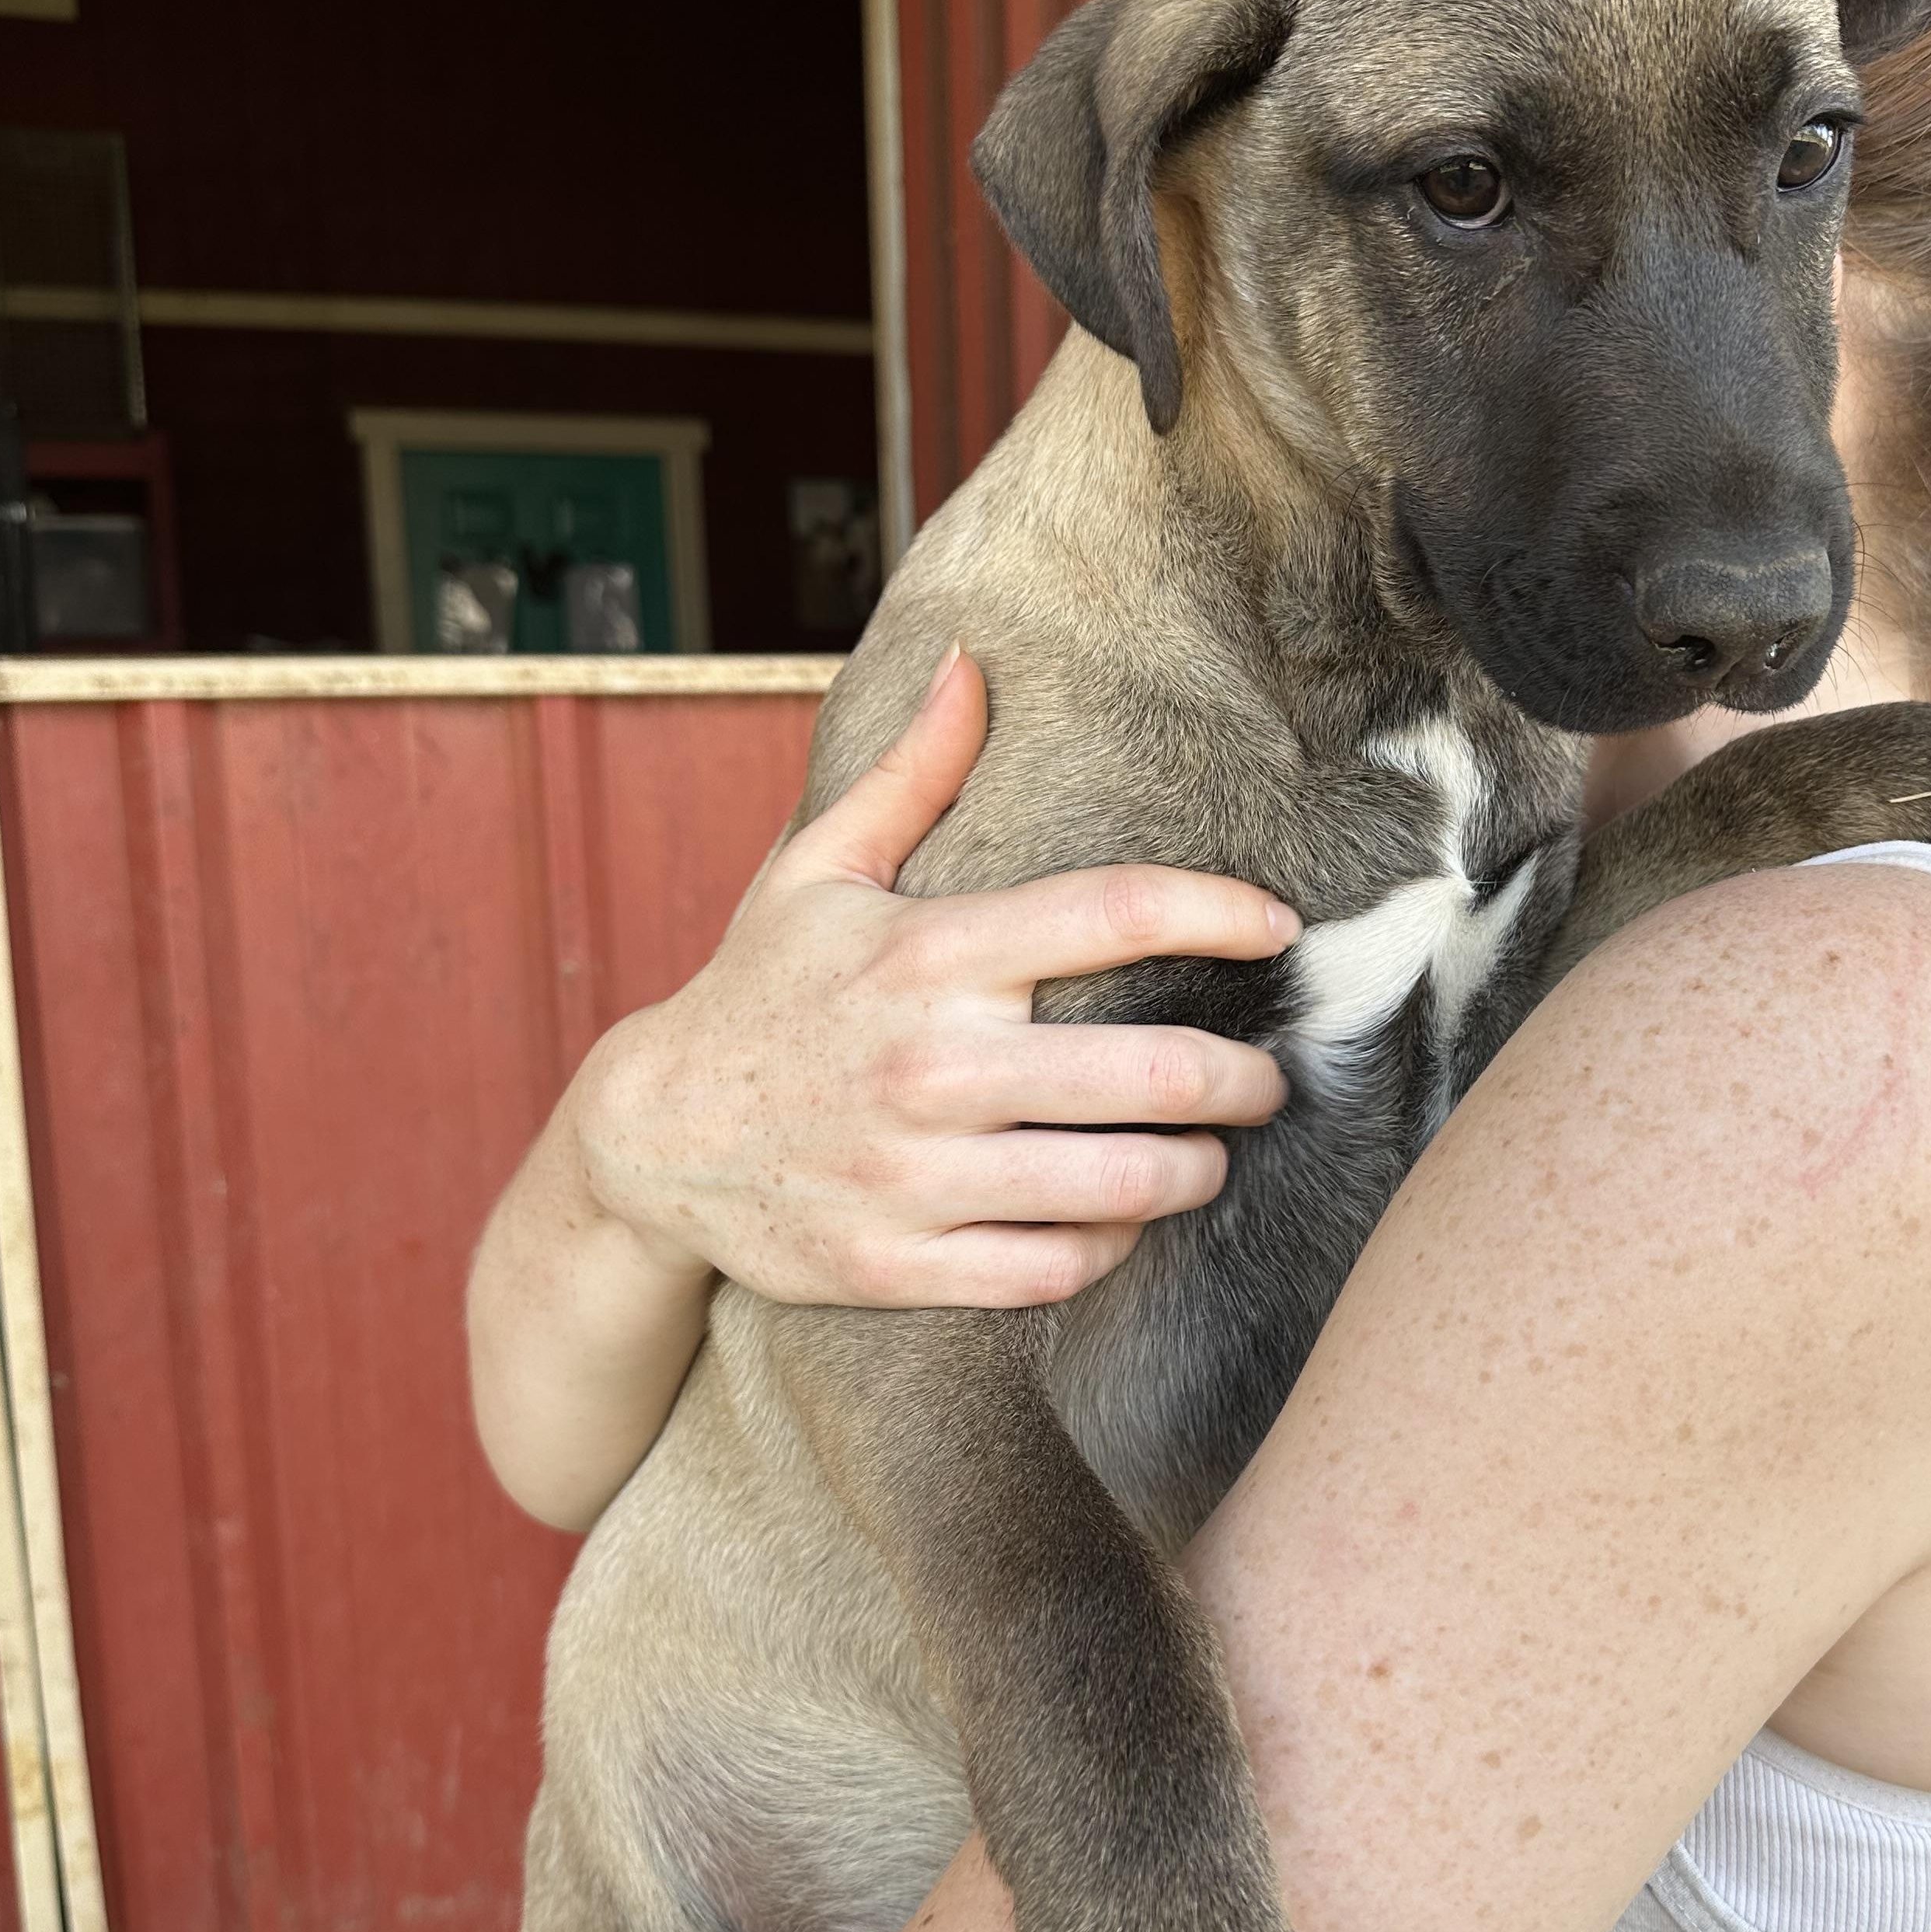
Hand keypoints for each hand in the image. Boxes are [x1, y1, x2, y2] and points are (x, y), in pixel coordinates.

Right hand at [573, 649, 1299, 1308]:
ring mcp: (917, 1172)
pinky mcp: (901, 1262)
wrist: (650, 1141)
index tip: (1280, 928)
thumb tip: (973, 664)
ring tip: (1211, 1155)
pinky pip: (1055, 1267)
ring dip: (1196, 1170)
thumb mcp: (816, 872)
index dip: (1221, 913)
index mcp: (929, 953)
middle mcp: (933, 1062)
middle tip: (1268, 1082)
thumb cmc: (761, 993)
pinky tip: (1121, 1221)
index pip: (1114, 912)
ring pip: (1122, 1183)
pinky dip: (1111, 1247)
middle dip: (1244, 1080)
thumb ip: (910, 777)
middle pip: (1154, 1071)